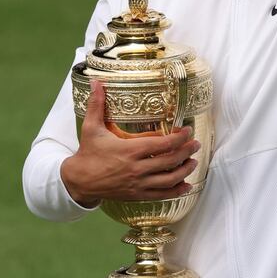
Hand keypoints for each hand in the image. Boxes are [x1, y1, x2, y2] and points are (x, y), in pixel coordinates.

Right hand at [61, 80, 200, 206]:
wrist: (79, 181)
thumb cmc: (88, 153)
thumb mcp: (92, 127)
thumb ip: (97, 104)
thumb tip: (96, 82)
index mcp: (130, 150)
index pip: (163, 145)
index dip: (180, 138)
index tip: (188, 131)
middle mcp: (137, 168)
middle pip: (170, 161)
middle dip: (187, 152)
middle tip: (197, 144)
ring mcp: (138, 184)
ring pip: (169, 180)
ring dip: (185, 170)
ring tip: (194, 162)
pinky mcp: (137, 195)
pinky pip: (162, 195)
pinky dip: (176, 191)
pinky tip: (186, 186)